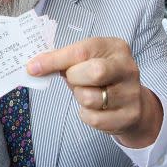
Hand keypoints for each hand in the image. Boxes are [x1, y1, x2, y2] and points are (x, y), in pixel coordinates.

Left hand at [27, 37, 162, 147]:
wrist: (133, 102)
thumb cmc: (102, 77)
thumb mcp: (87, 60)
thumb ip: (65, 60)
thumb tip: (35, 66)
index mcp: (115, 47)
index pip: (82, 51)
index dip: (54, 60)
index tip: (33, 67)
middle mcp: (127, 68)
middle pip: (94, 72)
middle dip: (74, 78)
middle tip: (73, 79)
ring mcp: (131, 93)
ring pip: (90, 98)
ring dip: (79, 97)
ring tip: (87, 92)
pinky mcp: (129, 115)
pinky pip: (94, 118)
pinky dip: (86, 114)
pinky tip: (95, 108)